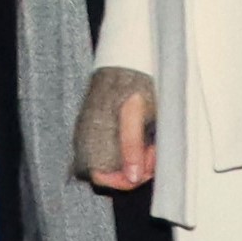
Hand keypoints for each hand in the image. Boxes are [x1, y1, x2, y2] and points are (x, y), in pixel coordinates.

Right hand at [77, 67, 156, 193]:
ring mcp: (93, 134)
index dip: (124, 180)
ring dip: (137, 159)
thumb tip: (134, 177)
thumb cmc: (129, 84)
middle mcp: (87, 139)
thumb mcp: (135, 115)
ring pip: (116, 161)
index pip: (101, 177)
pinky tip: (145, 138)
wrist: (125, 61)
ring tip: (152, 144)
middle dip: (136, 168)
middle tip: (154, 153)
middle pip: (111, 171)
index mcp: (90, 137)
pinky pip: (117, 149)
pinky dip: (133, 149)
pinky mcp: (101, 128)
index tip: (145, 171)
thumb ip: (132, 146)